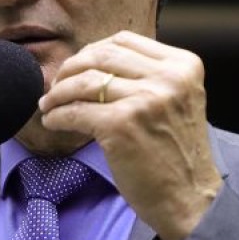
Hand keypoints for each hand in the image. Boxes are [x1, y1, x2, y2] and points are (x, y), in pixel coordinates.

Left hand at [38, 30, 221, 239]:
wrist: (190, 198)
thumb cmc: (177, 153)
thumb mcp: (177, 100)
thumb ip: (148, 76)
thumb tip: (92, 62)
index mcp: (183, 65)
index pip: (124, 41)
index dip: (92, 51)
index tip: (78, 67)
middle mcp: (167, 78)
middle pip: (101, 55)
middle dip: (70, 68)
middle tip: (56, 86)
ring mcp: (145, 100)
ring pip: (84, 81)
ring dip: (57, 93)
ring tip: (48, 105)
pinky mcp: (121, 125)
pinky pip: (75, 111)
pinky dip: (57, 115)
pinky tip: (53, 122)